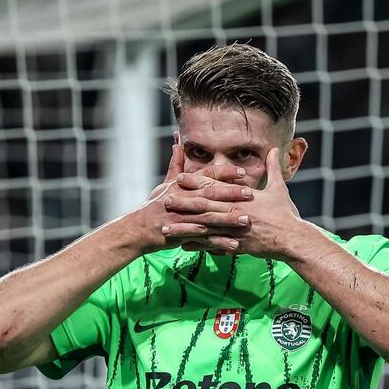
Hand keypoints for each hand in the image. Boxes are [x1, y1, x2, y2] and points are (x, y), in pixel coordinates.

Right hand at [127, 145, 250, 253]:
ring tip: (246, 220)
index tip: (241, 172)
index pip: (205, 176)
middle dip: (231, 194)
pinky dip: (219, 243)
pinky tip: (235, 245)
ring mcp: (183, 218)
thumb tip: (177, 143)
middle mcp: (183, 200)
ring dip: (228, 220)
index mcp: (182, 186)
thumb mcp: (164, 184)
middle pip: (210, 195)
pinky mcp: (183, 235)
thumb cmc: (153, 206)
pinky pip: (204, 240)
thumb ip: (175, 165)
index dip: (224, 173)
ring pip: (209, 218)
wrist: (138, 229)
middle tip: (250, 194)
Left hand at [162, 147, 316, 258]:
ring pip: (204, 228)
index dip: (195, 181)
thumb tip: (273, 149)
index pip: (214, 186)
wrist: (292, 239)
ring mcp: (234, 230)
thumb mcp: (279, 188)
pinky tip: (183, 247)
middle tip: (164, 200)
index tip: (179, 178)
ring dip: (184, 228)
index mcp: (242, 197)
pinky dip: (198, 246)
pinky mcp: (236, 245)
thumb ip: (272, 168)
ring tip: (166, 228)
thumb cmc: (286, 214)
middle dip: (183, 203)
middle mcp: (235, 212)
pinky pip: (213, 246)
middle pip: (204, 206)